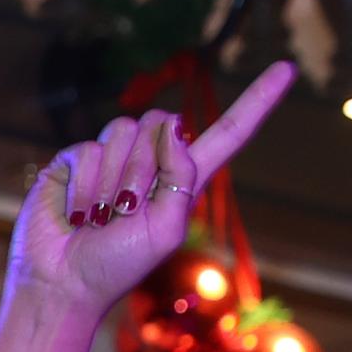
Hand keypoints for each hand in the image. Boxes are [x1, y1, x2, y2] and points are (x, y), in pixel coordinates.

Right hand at [0, 61, 294, 325]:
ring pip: (124, 131)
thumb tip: (174, 128)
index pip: (227, 133)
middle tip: (123, 215)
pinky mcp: (77, 156)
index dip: (256, 102)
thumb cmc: (116, 266)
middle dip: (142, 172)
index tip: (287, 70)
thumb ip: (181, 180)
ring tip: (99, 217)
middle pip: (161, 125)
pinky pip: (88, 148)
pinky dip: (84, 187)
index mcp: (184, 180)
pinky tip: (77, 213)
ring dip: (111, 182)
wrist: (63, 281)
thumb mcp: (163, 232)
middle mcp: (152, 160)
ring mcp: (113, 155)